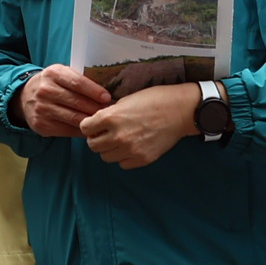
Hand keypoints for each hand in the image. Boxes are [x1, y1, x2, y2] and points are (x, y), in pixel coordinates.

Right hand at [16, 63, 111, 138]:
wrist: (24, 97)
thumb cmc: (51, 84)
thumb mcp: (61, 74)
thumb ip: (79, 80)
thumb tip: (106, 93)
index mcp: (53, 74)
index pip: (77, 83)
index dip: (94, 91)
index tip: (107, 97)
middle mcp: (45, 91)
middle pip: (77, 102)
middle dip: (96, 108)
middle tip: (111, 112)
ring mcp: (42, 109)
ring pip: (74, 118)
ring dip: (91, 121)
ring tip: (103, 121)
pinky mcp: (42, 125)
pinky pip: (68, 130)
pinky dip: (81, 131)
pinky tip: (90, 129)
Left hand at [85, 80, 200, 169]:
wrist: (180, 110)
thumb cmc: (154, 100)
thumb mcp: (126, 100)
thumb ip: (109, 113)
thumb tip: (97, 122)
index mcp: (111, 117)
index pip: (85, 128)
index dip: (89, 125)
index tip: (95, 124)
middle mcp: (118, 136)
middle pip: (92, 145)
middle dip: (96, 138)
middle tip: (105, 133)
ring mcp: (130, 150)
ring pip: (106, 157)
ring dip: (109, 149)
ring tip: (119, 140)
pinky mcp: (142, 159)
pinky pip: (123, 164)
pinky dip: (124, 157)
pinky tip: (131, 147)